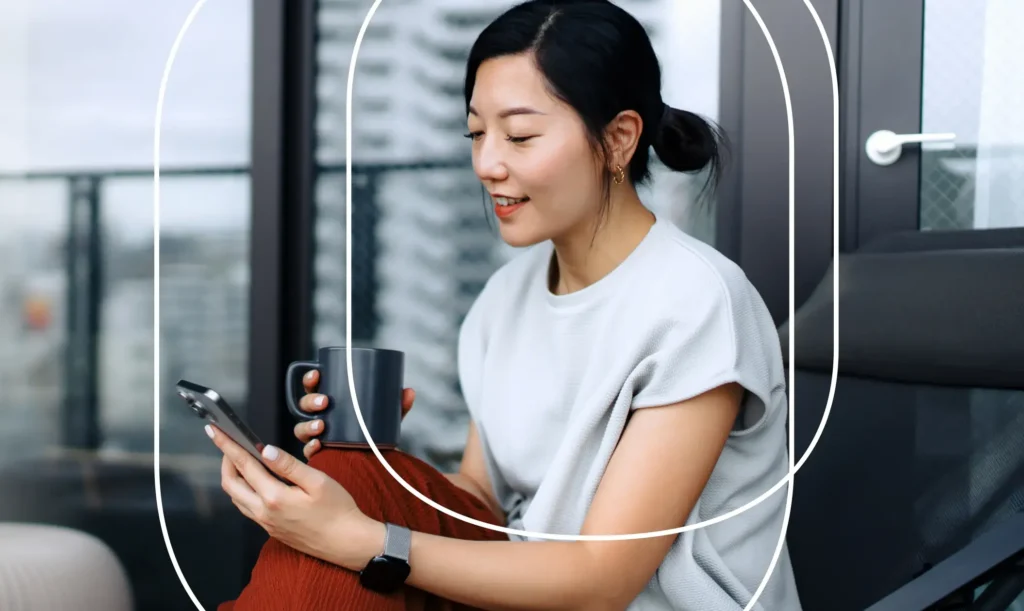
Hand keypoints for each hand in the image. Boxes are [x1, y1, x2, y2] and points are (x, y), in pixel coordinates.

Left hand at [208, 424, 383, 569]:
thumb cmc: (337, 510)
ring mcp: (266, 523)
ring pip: (236, 498)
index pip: (244, 465)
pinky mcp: (272, 529)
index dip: (227, 446)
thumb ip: (289, 465)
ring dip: (233, 477)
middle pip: (231, 484)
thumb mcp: (318, 481)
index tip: (215, 431)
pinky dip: (243, 491)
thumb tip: (266, 450)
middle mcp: (264, 512)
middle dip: (226, 461)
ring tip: (240, 460)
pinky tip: (255, 482)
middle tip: (229, 444)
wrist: (346, 542)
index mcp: (274, 497)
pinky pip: (247, 508)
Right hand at [294, 369, 415, 458]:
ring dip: (308, 424)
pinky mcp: (319, 454)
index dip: (310, 378)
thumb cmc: (374, 433)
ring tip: (322, 424)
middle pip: (304, 406)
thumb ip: (396, 406)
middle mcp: (317, 418)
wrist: (375, 462)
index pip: (312, 386)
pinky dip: (311, 447)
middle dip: (310, 401)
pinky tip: (319, 444)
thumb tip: (408, 391)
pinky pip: (308, 451)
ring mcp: (316, 437)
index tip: (318, 374)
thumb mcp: (385, 418)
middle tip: (325, 401)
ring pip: (301, 428)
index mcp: (328, 402)